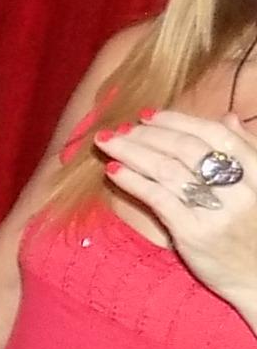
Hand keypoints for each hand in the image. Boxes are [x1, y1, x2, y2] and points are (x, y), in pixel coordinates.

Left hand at [97, 109, 256, 303]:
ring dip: (132, 151)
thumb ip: (247, 151)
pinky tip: (114, 171)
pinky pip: (157, 198)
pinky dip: (133, 181)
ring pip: (167, 170)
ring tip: (107, 143)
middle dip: (147, 134)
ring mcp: (217, 212)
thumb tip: (225, 117)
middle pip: (186, 149)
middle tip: (119, 128)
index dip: (179, 120)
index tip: (148, 115)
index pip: (216, 135)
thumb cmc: (256, 231)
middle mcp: (241, 189)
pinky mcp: (194, 234)